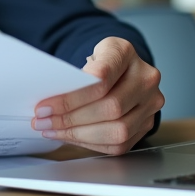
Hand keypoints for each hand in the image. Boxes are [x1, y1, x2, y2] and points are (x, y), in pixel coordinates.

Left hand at [31, 37, 162, 155]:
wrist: (120, 68)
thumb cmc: (99, 62)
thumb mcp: (85, 56)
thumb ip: (72, 76)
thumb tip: (48, 105)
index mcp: (125, 52)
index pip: (101, 77)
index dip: (71, 97)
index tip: (45, 106)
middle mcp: (145, 77)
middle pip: (110, 107)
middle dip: (71, 119)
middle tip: (44, 122)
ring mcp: (150, 103)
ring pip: (117, 130)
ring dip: (79, 135)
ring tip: (54, 131)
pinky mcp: (147, 124)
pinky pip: (119, 144)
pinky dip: (90, 143)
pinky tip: (70, 136)